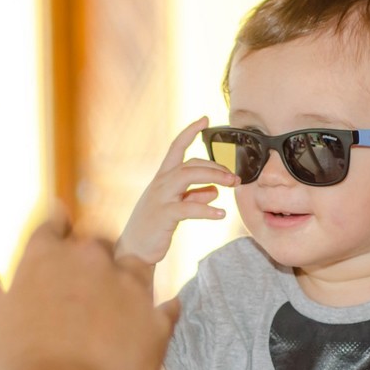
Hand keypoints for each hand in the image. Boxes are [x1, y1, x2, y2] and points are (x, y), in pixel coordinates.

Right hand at [0, 210, 178, 369]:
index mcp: (44, 258)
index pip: (51, 226)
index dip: (53, 230)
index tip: (58, 232)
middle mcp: (90, 262)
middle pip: (97, 242)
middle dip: (92, 257)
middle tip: (86, 279)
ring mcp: (129, 289)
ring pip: (135, 266)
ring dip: (127, 278)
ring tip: (122, 297)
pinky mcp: (157, 321)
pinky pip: (166, 308)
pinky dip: (159, 314)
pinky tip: (153, 322)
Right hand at [115, 117, 237, 263]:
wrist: (134, 250)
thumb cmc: (154, 227)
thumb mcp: (175, 207)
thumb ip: (194, 197)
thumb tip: (214, 191)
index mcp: (162, 178)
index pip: (176, 148)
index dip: (189, 132)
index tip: (205, 119)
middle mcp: (160, 184)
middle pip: (190, 163)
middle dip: (215, 166)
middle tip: (235, 177)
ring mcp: (160, 198)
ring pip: (188, 177)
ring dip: (214, 177)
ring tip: (233, 184)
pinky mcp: (163, 216)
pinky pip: (187, 208)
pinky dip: (206, 210)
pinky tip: (221, 214)